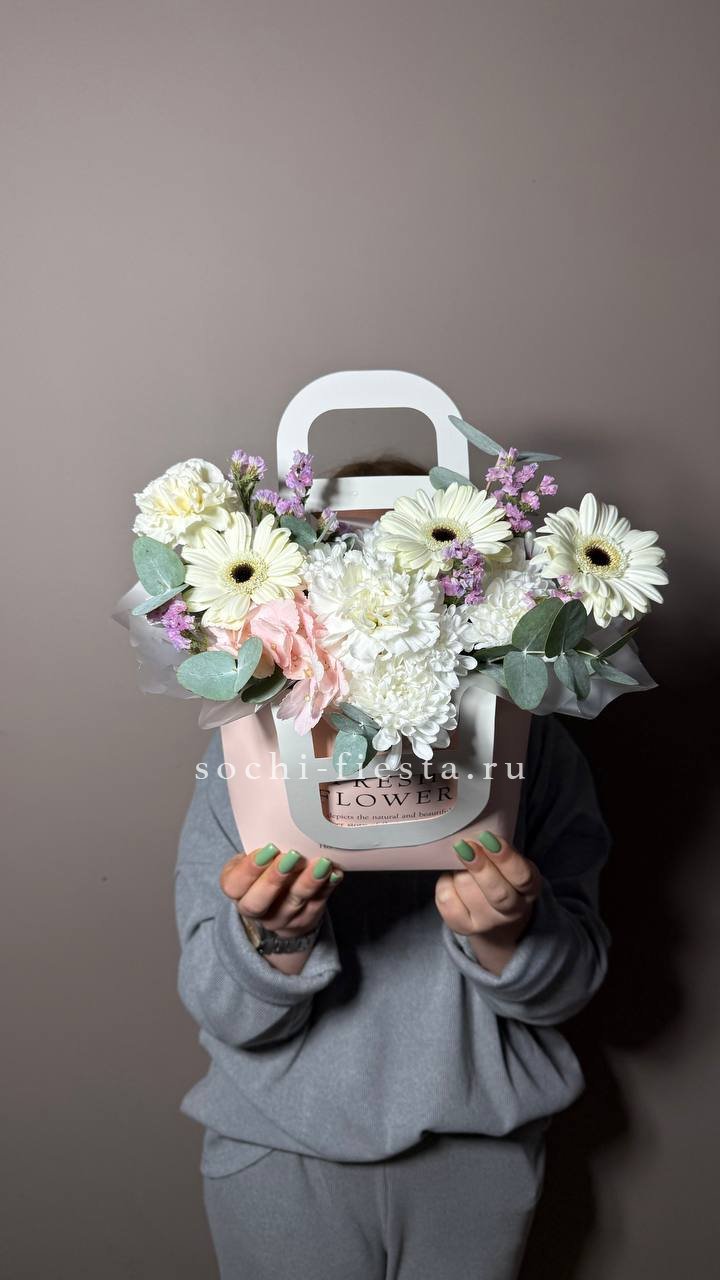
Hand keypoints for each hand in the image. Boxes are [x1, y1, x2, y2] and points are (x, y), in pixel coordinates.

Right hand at [219, 844, 342, 940]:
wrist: (279, 900)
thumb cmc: (265, 868)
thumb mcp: (255, 858)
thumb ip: (262, 848)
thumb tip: (281, 823)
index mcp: (238, 892)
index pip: (234, 886)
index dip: (249, 869)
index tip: (268, 849)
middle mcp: (255, 911)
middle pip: (259, 902)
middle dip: (276, 879)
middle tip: (292, 856)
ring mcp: (280, 919)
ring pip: (292, 904)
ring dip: (308, 883)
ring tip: (321, 863)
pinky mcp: (304, 922)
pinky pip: (316, 906)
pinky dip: (326, 888)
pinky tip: (334, 873)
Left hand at [435, 831, 541, 975]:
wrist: (495, 917)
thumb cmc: (502, 878)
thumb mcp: (511, 863)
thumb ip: (499, 850)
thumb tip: (476, 834)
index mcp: (529, 890)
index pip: (522, 877)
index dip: (505, 857)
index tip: (488, 838)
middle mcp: (513, 911)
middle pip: (498, 893)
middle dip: (480, 867)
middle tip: (465, 846)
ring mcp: (487, 923)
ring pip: (468, 892)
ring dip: (459, 872)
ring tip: (459, 861)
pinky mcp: (463, 927)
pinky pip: (447, 902)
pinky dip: (445, 884)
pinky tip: (451, 879)